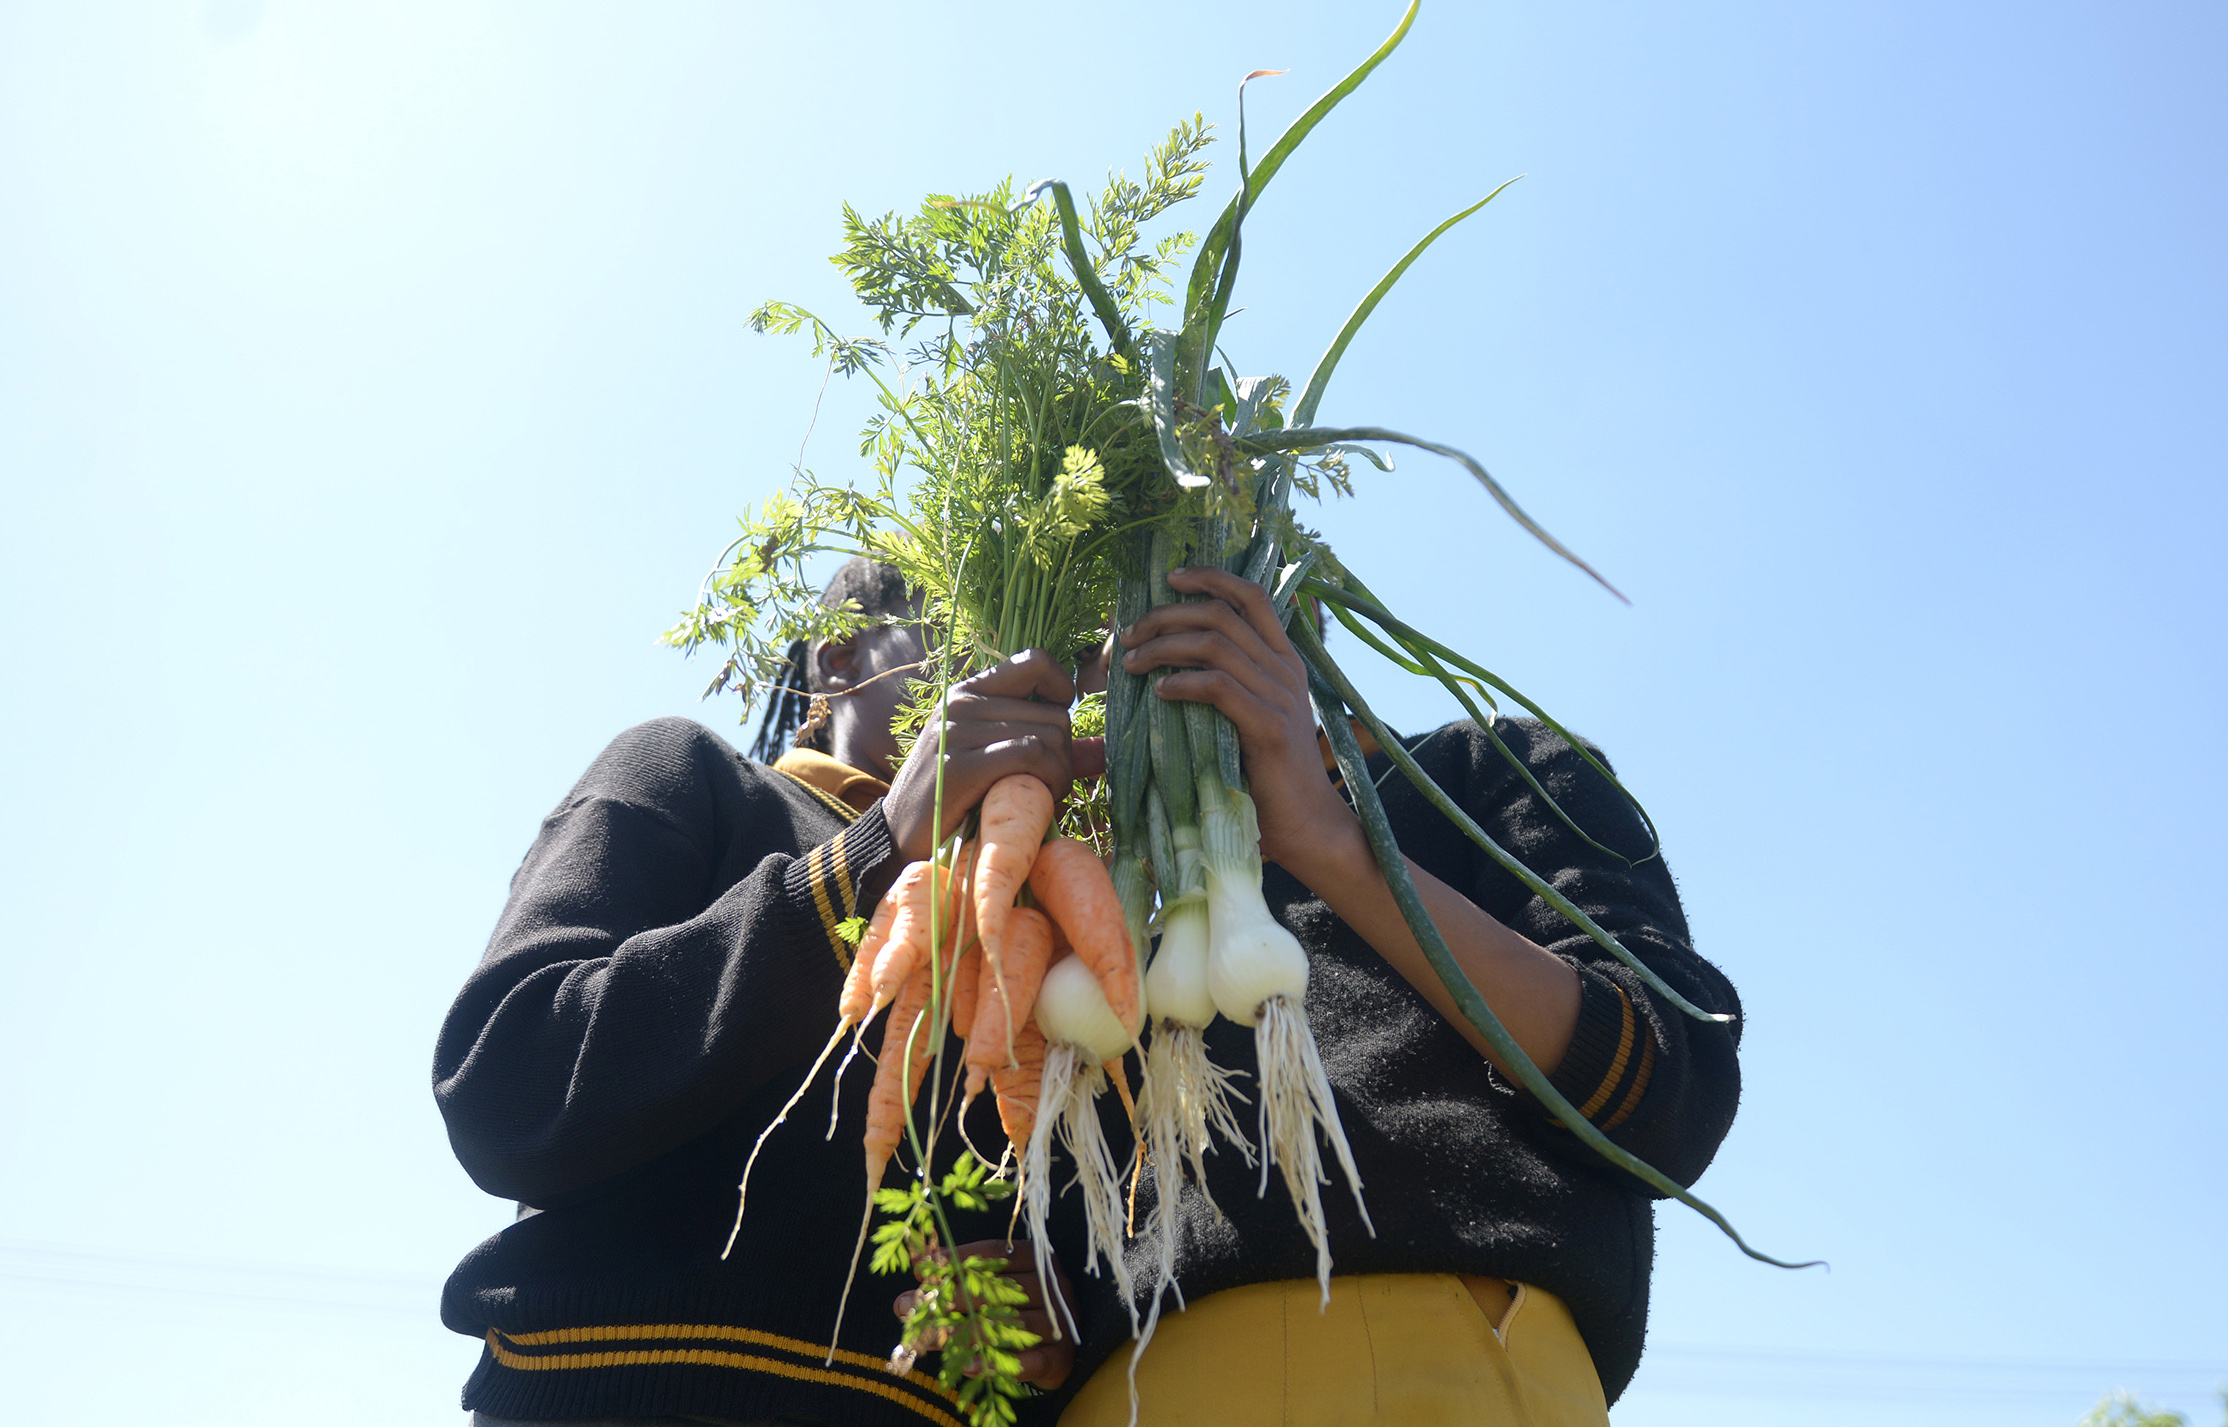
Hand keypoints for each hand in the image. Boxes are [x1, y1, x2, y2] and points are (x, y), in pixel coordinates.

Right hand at [883, 650, 1076, 863]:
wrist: (897, 839)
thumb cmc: (952, 801)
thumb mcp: (996, 763)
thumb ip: (1048, 751)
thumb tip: (1103, 751)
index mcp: (968, 692)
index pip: (1037, 660)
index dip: (1063, 690)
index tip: (1056, 728)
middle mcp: (961, 702)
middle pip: (1055, 714)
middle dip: (1065, 755)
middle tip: (1047, 785)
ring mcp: (958, 731)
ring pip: (1049, 735)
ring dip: (1059, 774)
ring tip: (1039, 796)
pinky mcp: (960, 764)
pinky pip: (1031, 756)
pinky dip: (1048, 781)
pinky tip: (1035, 801)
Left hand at [891, 1239, 1075, 1388]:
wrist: (1059, 1352)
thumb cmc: (1018, 1310)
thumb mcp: (997, 1286)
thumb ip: (964, 1276)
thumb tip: (919, 1266)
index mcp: (1038, 1260)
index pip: (995, 1253)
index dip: (956, 1260)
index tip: (921, 1272)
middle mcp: (1053, 1288)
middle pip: (999, 1289)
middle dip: (952, 1297)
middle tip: (913, 1306)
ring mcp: (1061, 1323)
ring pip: (1011, 1325)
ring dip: (966, 1333)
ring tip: (931, 1338)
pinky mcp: (1061, 1358)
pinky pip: (1029, 1361)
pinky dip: (998, 1364)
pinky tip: (969, 1366)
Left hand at [1118, 566, 1361, 879]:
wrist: (1305, 825)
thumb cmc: (1266, 775)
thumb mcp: (1247, 717)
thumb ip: (1223, 685)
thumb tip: (1166, 665)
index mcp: (1283, 659)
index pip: (1251, 596)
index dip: (1210, 578)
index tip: (1170, 578)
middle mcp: (1285, 669)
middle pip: (1222, 614)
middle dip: (1168, 614)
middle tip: (1130, 633)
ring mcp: (1280, 696)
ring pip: (1214, 645)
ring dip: (1163, 647)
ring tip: (1132, 663)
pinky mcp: (1269, 727)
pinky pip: (1219, 687)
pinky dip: (1183, 682)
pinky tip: (1160, 692)